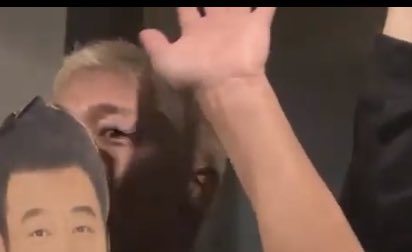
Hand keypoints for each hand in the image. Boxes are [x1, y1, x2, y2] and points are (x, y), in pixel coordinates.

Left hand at [139, 7, 275, 91]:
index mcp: (195, 30)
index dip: (183, 1)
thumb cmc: (197, 72)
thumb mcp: (166, 61)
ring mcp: (238, 23)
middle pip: (213, 0)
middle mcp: (216, 24)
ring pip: (238, 1)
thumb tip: (144, 33)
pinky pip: (265, 8)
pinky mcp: (257, 25)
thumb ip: (155, 45)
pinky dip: (268, 2)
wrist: (228, 83)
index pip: (187, 7)